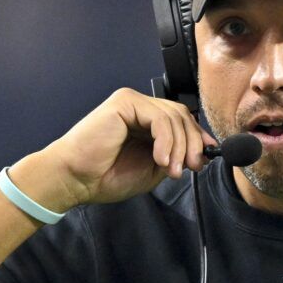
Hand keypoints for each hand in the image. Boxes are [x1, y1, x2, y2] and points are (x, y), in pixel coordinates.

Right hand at [24, 88, 218, 209]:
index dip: (197, 137)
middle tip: (191, 168)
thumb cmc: (106, 177)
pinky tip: (160, 158)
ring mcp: (132, 103)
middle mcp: (140, 108)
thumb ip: (175, 158)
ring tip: (171, 169)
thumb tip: (205, 152)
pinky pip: (158, 117)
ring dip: (179, 146)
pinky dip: (166, 139)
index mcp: (145, 123)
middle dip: (192, 144)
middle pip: (181, 115)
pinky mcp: (124, 103)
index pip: (181, 120)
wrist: (76, 179)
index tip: (206, 159)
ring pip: (173, 116)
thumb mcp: (152, 170)